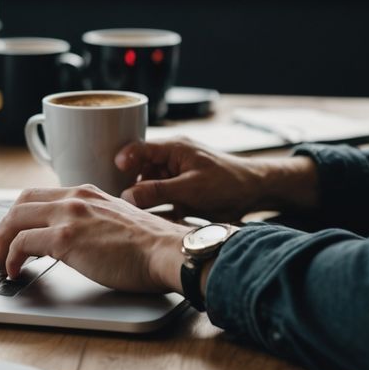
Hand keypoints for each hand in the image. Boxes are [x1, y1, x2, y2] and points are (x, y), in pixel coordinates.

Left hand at [0, 185, 188, 292]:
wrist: (166, 251)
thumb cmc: (150, 246)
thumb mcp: (116, 221)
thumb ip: (94, 222)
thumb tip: (79, 240)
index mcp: (87, 193)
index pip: (41, 195)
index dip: (23, 215)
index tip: (18, 234)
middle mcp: (74, 198)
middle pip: (21, 202)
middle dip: (5, 227)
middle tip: (2, 248)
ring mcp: (68, 216)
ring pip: (14, 220)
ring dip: (1, 243)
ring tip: (3, 263)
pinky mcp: (65, 239)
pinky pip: (21, 244)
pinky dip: (10, 258)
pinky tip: (15, 272)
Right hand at [116, 140, 320, 218]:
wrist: (256, 193)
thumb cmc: (228, 184)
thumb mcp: (191, 188)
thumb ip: (158, 191)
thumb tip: (127, 195)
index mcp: (174, 149)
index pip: (140, 148)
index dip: (124, 159)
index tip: (112, 172)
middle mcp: (173, 159)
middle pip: (141, 170)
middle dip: (131, 184)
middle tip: (119, 201)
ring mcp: (178, 176)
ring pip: (150, 186)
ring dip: (143, 199)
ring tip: (131, 214)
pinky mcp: (183, 192)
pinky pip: (162, 199)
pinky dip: (156, 209)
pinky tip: (149, 221)